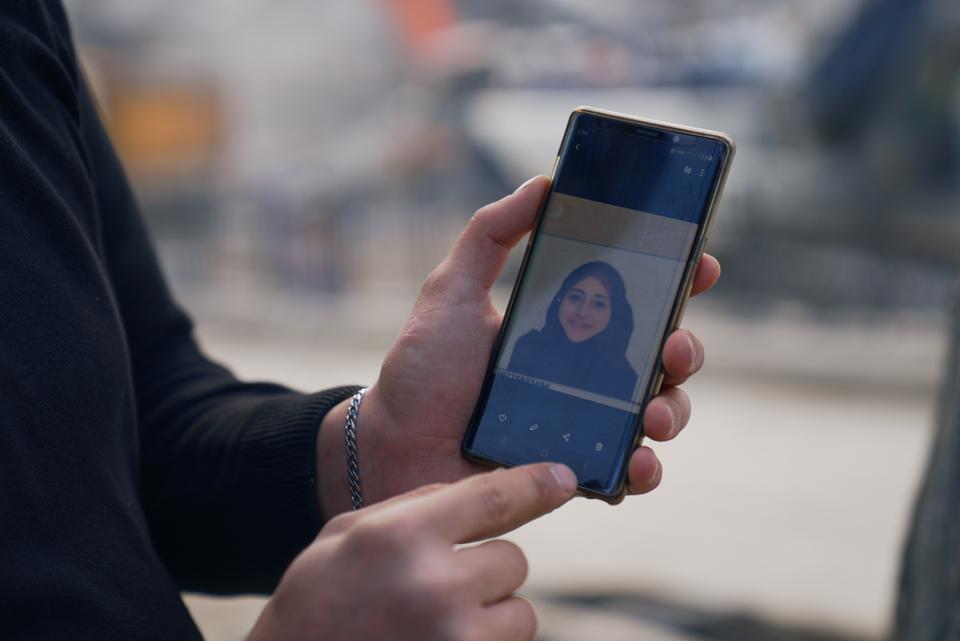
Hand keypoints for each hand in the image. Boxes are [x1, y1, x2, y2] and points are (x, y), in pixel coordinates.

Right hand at [251, 463, 576, 640]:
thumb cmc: (313, 605)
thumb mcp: (346, 536)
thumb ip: (411, 507)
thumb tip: (469, 493)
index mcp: (403, 537)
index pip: (494, 499)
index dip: (536, 484)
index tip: (563, 479)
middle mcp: (436, 587)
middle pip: (513, 561)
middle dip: (487, 569)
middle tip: (442, 585)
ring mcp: (456, 639)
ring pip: (520, 613)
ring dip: (492, 615)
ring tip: (439, 622)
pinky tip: (438, 639)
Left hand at [317, 176, 720, 515]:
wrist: (393, 447)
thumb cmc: (422, 370)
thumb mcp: (451, 291)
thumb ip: (489, 234)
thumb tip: (541, 183)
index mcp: (568, 327)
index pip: (637, 300)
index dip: (678, 281)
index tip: (699, 264)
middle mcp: (587, 375)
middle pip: (663, 358)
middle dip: (686, 349)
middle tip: (674, 346)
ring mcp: (586, 425)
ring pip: (659, 414)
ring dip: (676, 410)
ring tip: (655, 413)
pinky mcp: (574, 473)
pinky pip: (627, 476)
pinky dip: (645, 472)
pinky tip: (639, 463)